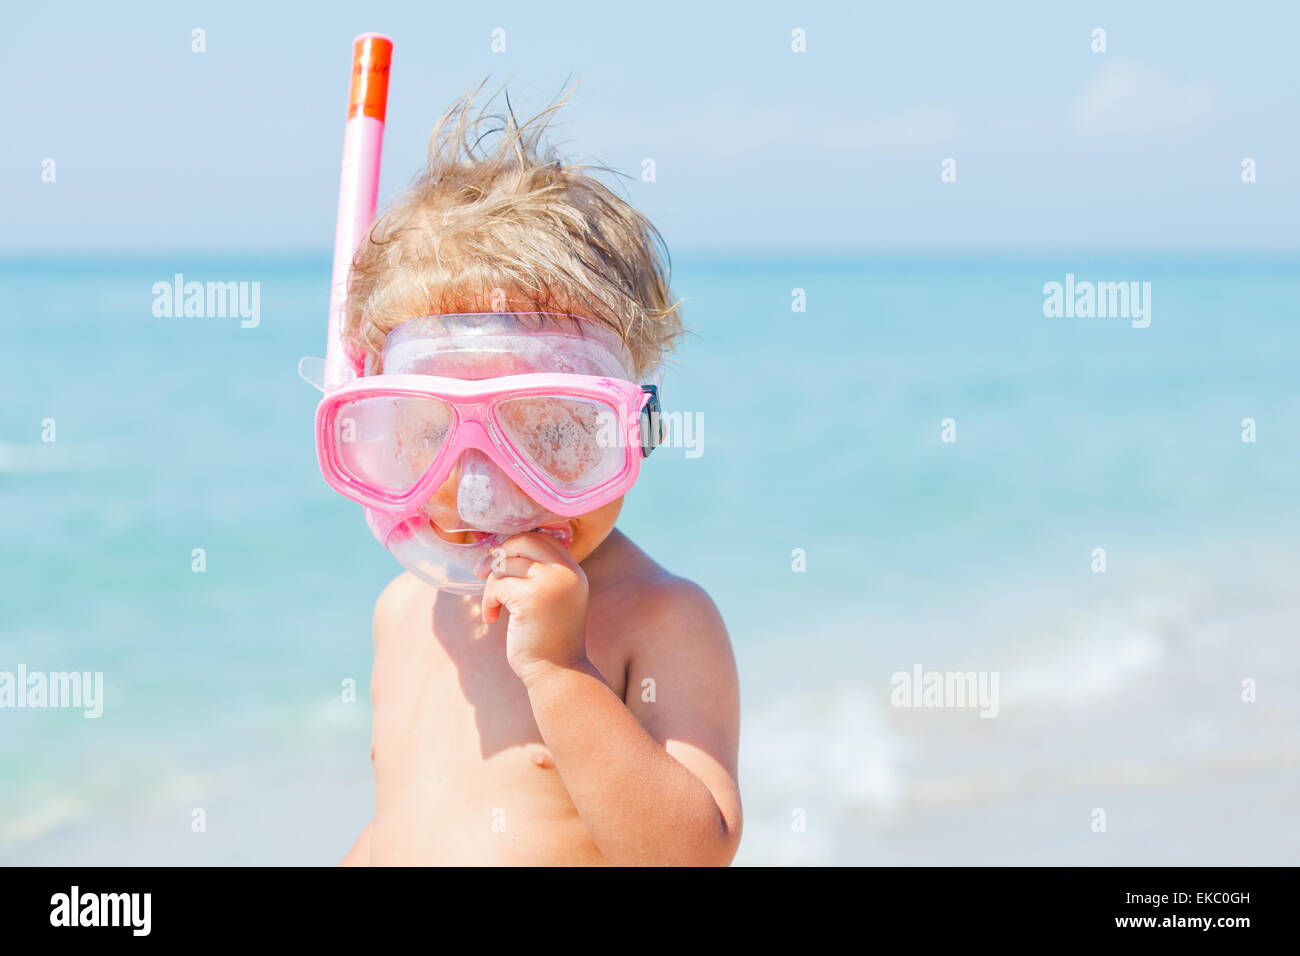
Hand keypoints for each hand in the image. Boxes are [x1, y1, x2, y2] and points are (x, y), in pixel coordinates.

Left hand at [476, 532, 589, 683]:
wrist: (558, 673)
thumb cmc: (548, 639)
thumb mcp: (551, 600)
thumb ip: (538, 575)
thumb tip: (499, 552)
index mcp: (573, 571)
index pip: (541, 538)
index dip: (515, 546)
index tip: (500, 563)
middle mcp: (565, 572)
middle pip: (524, 541)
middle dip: (498, 555)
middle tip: (482, 572)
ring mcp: (550, 583)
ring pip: (506, 564)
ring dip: (491, 585)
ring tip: (493, 607)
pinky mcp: (531, 598)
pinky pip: (497, 586)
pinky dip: (488, 601)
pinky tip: (492, 618)